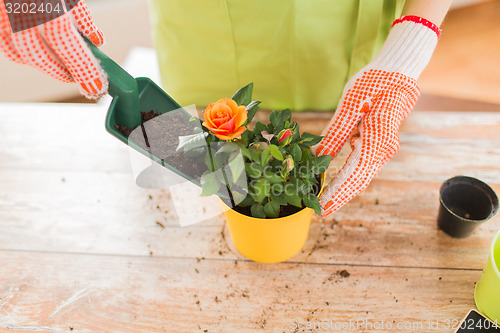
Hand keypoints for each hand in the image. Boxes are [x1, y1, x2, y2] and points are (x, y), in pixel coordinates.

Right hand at [0, 0, 106, 98]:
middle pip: (39, 54)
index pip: (65, 41)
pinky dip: (23, 54)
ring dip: (46, 66)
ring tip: (65, 69)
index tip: (97, 85)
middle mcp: (19, 8)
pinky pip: (5, 42)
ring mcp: (3, 10)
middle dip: (64, 73)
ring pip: (20, 52)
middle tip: (84, 80)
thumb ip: (80, 14)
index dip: (82, 67)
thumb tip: (96, 40)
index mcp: (46, 2)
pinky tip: (40, 55)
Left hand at [315, 16, 440, 216]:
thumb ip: (336, 132)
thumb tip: (318, 157)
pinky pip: (362, 166)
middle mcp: (384, 149)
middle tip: (320, 212)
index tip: (323, 208)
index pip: (354, 173)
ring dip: (342, 188)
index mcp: (378, 140)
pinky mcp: (379, 145)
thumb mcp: (351, 103)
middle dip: (339, 196)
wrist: (398, 71)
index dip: (338, 192)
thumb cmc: (374, 82)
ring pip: (361, 175)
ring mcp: (383, 149)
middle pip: (359, 180)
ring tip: (323, 201)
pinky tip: (332, 181)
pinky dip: (347, 176)